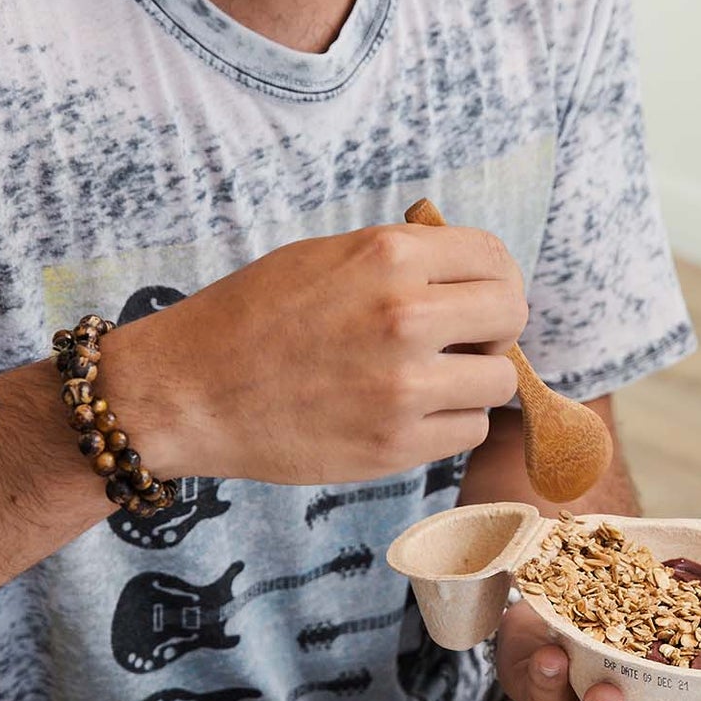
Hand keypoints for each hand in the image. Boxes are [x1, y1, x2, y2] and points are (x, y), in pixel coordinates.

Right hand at [103, 224, 525, 483]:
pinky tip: (410, 413)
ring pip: (499, 381)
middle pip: (512, 316)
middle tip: (463, 339)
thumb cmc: (254, 316)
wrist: (188, 391)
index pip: (495, 258)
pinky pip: (470, 430)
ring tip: (429, 380)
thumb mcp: (328, 255)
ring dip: (473, 381)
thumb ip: (404, 259)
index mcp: (390, 256)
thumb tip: (472, 271)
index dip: (492, 277)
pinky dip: (450, 423)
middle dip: (494, 327)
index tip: (476, 295)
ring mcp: (404, 386)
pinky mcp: (396, 445)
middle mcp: (406, 316)